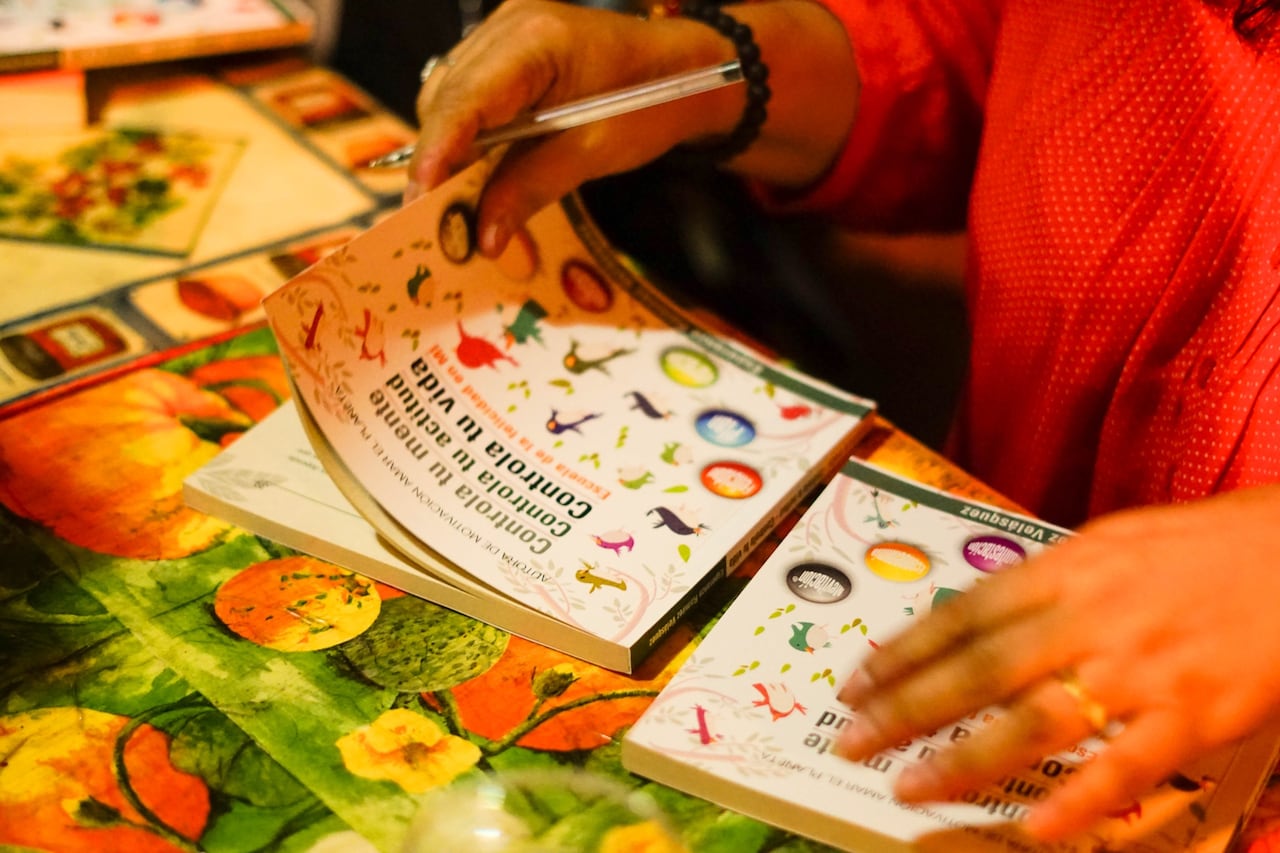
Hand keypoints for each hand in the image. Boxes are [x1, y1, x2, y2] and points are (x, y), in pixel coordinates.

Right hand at [406, 0, 857, 255]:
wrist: (684, 68)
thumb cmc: (650, 101)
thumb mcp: (594, 152)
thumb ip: (530, 188)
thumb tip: (481, 236)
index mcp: (537, 39)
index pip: (466, 98)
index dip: (437, 152)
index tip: (418, 199)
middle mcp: (510, 23)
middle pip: (447, 96)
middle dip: (438, 157)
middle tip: (432, 215)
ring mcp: (505, 29)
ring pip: (450, 94)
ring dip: (450, 147)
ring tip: (451, 197)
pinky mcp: (507, 45)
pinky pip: (470, 91)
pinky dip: (468, 132)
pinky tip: (473, 167)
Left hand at [834, 484, 1279, 839]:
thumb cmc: (1198, 548)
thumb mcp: (1109, 544)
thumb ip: (1044, 585)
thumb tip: (974, 619)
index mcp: (1066, 570)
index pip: (961, 616)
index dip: (903, 653)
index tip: (856, 684)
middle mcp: (1090, 618)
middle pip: (978, 671)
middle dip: (906, 710)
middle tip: (853, 741)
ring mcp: (1140, 670)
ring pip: (1032, 722)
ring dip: (964, 760)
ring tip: (909, 787)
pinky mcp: (1193, 715)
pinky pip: (1125, 767)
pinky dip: (1076, 802)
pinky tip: (1030, 830)